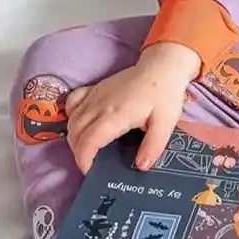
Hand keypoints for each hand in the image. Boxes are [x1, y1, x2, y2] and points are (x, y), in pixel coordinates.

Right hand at [65, 42, 199, 173]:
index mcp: (115, 116)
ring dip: (74, 137)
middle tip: (93, 164)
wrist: (163, 66)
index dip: (84, 161)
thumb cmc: (165, 94)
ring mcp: (94, 95)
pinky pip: (73, 102)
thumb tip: (141, 167)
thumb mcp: (166, 123)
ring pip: (71, 120)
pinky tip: (82, 124)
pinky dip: (72, 116)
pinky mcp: (95, 88)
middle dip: (79, 153)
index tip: (92, 172)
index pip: (88, 142)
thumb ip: (153, 146)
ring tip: (89, 149)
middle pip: (75, 134)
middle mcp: (99, 105)